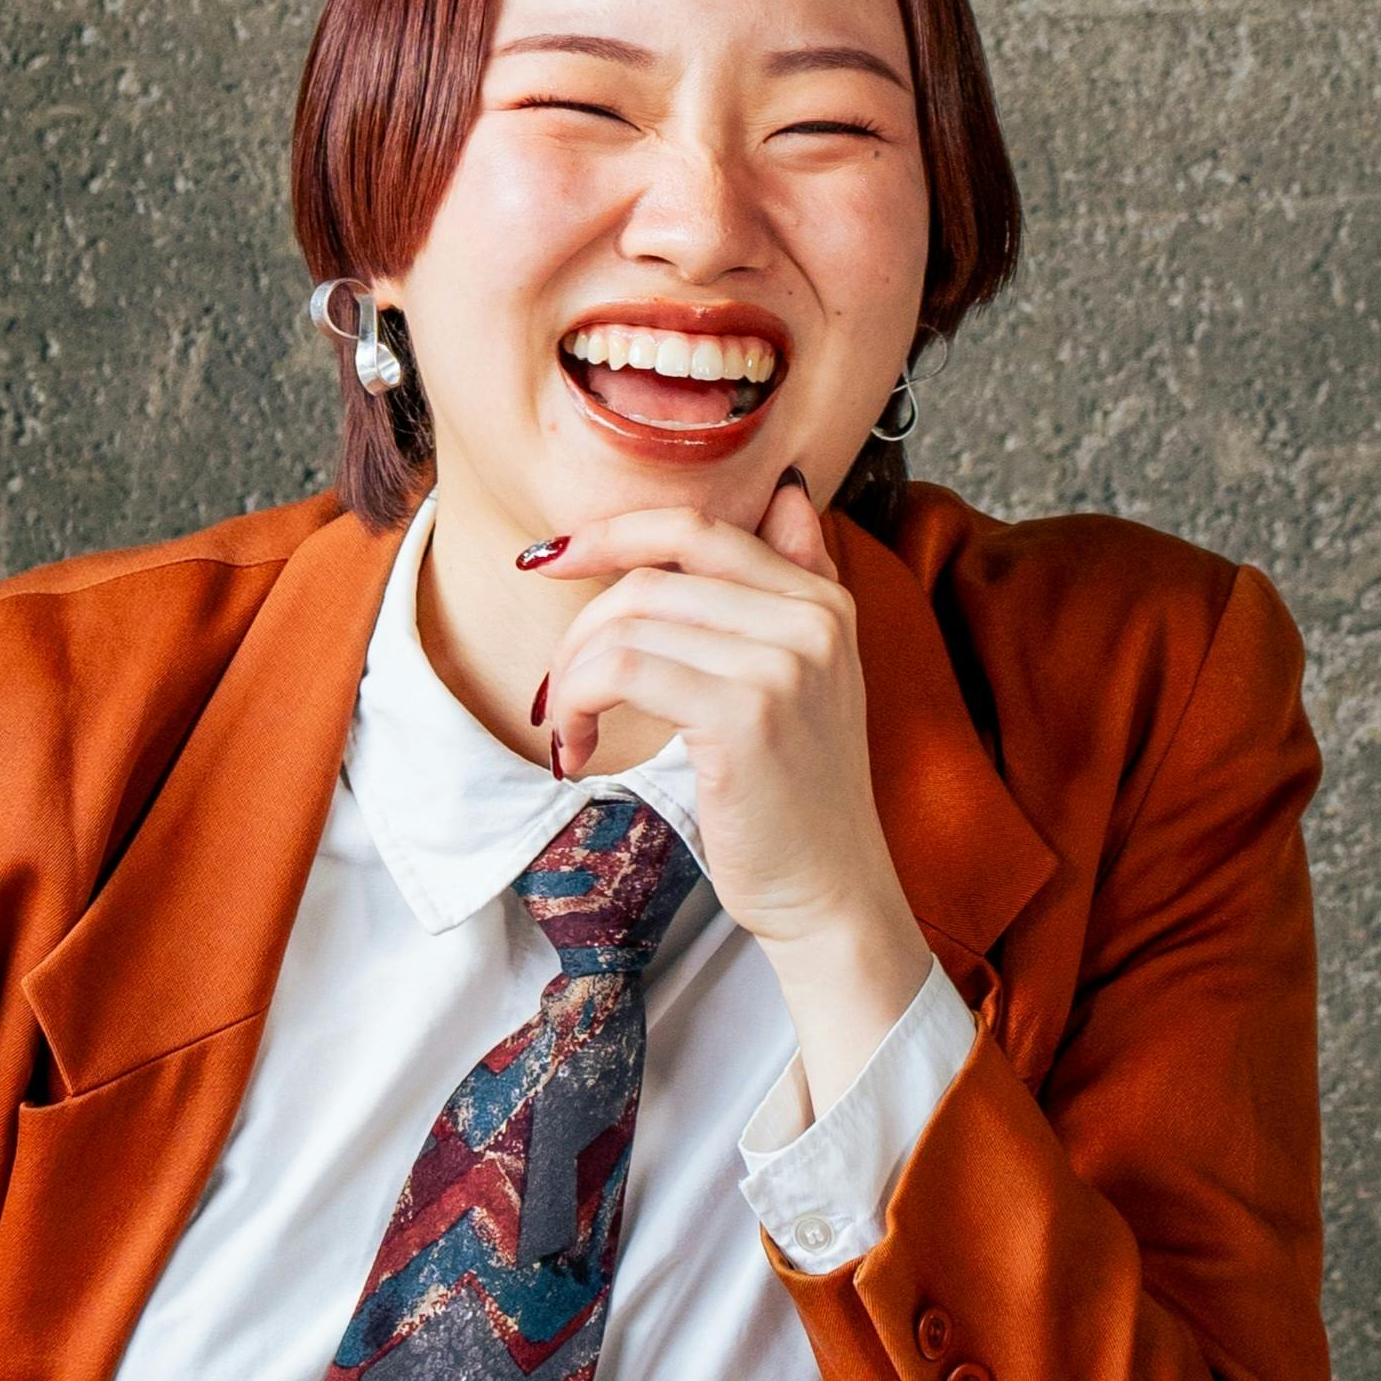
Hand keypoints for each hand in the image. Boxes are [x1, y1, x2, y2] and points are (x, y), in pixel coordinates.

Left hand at [530, 477, 933, 1110]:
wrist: (832, 891)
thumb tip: (790, 490)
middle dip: (580, 629)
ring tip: (567, 729)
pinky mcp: (744, 715)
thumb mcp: (810, 675)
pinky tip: (577, 750)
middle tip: (557, 691)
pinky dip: (578, 704)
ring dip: (571, 677)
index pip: (697, 530)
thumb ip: (797, 580)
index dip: (611, 533)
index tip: (548, 559)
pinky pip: (623, 670)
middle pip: (650, 578)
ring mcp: (782, 664)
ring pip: (627, 623)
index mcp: (822, 600)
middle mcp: (811, 619)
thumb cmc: (798, 795)